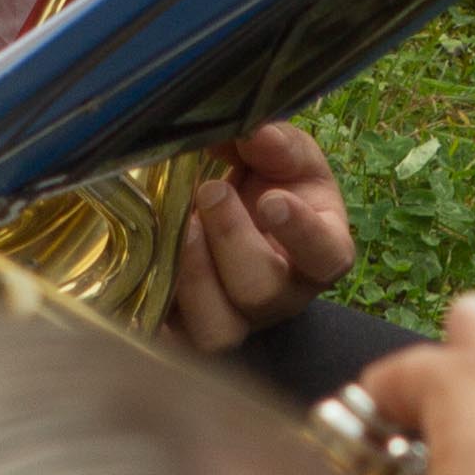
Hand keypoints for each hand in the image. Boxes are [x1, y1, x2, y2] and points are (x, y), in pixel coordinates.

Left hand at [165, 121, 359, 350]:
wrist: (237, 206)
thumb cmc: (272, 183)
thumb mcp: (285, 155)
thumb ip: (278, 144)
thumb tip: (255, 134)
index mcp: (320, 252)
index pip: (326, 256)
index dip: (301, 234)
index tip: (272, 200)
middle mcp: (283, 296)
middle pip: (263, 293)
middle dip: (232, 240)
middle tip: (212, 191)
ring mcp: (238, 319)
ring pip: (220, 329)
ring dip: (194, 276)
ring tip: (181, 226)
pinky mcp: (192, 330)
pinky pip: (173, 340)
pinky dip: (156, 307)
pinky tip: (149, 264)